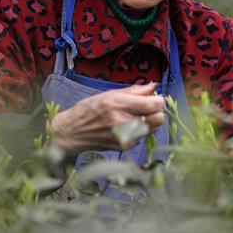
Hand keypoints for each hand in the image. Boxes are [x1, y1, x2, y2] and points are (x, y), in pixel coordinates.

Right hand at [48, 82, 165, 153]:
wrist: (73, 132)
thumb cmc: (90, 109)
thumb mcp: (110, 94)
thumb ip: (135, 91)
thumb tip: (154, 86)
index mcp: (119, 104)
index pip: (154, 104)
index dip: (158, 100)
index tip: (155, 99)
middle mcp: (123, 121)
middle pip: (159, 119)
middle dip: (157, 112)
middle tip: (148, 108)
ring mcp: (124, 136)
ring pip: (153, 128)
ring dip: (149, 121)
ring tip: (135, 117)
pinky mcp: (124, 146)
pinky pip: (143, 136)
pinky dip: (139, 131)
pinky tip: (126, 127)